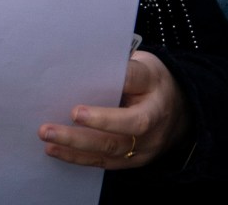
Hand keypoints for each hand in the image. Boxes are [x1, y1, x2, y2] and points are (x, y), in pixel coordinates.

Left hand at [39, 50, 188, 169]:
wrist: (180, 110)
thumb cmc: (154, 82)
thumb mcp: (146, 67)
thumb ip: (123, 70)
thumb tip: (87, 66)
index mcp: (156, 100)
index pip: (132, 108)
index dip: (104, 116)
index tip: (76, 111)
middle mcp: (152, 128)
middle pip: (116, 137)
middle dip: (80, 134)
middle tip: (48, 129)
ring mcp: (143, 148)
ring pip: (108, 151)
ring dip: (74, 147)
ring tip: (47, 138)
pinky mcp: (132, 160)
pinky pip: (103, 162)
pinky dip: (78, 157)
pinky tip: (56, 150)